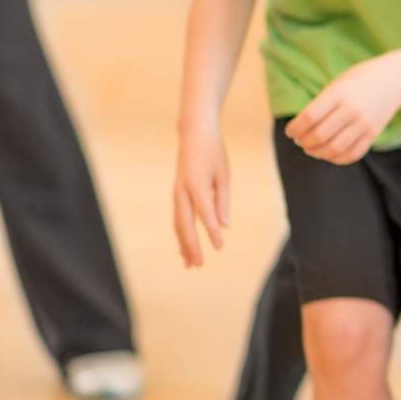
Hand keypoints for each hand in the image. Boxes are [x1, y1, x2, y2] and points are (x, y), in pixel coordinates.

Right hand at [173, 125, 231, 266]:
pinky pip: (177, 218)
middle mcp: (182, 190)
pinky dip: (181, 234)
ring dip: (183, 244)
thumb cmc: (213, 153)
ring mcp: (177, 193)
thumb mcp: (223, 174)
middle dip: (191, 245)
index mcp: (196, 183)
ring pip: (178, 223)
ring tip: (190, 264)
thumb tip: (224, 225)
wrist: (194, 134)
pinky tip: (185, 248)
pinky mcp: (177, 194)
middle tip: (199, 265)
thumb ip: (222, 200)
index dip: (211, 231)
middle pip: (184, 223)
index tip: (219, 248)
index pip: (204, 212)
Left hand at [286, 55, 400, 163]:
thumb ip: (321, 104)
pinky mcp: (373, 134)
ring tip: (311, 149)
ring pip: (334, 148)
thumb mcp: (338, 83)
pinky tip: (329, 154)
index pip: (309, 117)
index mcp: (338, 93)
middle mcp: (351, 109)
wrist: (396, 79)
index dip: (295, 128)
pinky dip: (337, 158)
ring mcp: (364, 123)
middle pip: (319, 135)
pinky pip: (352, 154)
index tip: (290, 131)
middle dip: (303, 142)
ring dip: (317, 152)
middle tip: (299, 141)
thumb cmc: (360, 79)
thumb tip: (302, 129)